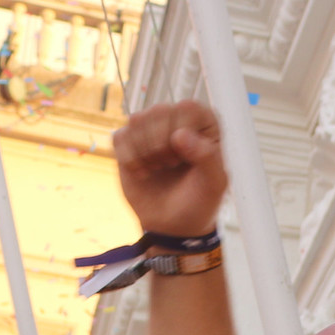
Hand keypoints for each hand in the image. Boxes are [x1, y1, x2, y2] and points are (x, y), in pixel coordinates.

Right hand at [112, 102, 226, 238]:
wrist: (174, 226)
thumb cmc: (200, 202)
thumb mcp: (214, 183)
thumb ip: (207, 157)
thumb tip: (179, 135)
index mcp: (203, 122)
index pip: (187, 108)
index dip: (182, 134)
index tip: (185, 159)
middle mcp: (176, 119)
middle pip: (158, 111)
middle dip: (161, 145)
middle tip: (169, 166)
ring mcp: (150, 129)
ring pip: (136, 120)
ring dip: (144, 152)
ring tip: (157, 168)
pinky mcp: (129, 143)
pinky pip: (120, 136)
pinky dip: (128, 158)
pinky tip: (141, 173)